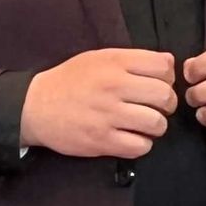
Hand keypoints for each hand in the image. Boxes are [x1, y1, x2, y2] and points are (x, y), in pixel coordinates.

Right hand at [18, 49, 175, 157]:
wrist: (35, 107)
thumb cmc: (69, 81)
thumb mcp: (98, 58)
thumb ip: (133, 59)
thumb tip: (170, 64)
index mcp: (114, 63)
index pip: (163, 67)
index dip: (168, 77)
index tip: (158, 84)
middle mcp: (114, 87)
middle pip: (164, 96)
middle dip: (167, 104)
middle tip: (157, 108)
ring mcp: (108, 116)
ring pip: (156, 124)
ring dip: (156, 126)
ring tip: (145, 125)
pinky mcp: (102, 141)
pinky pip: (140, 147)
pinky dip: (142, 144)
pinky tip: (132, 137)